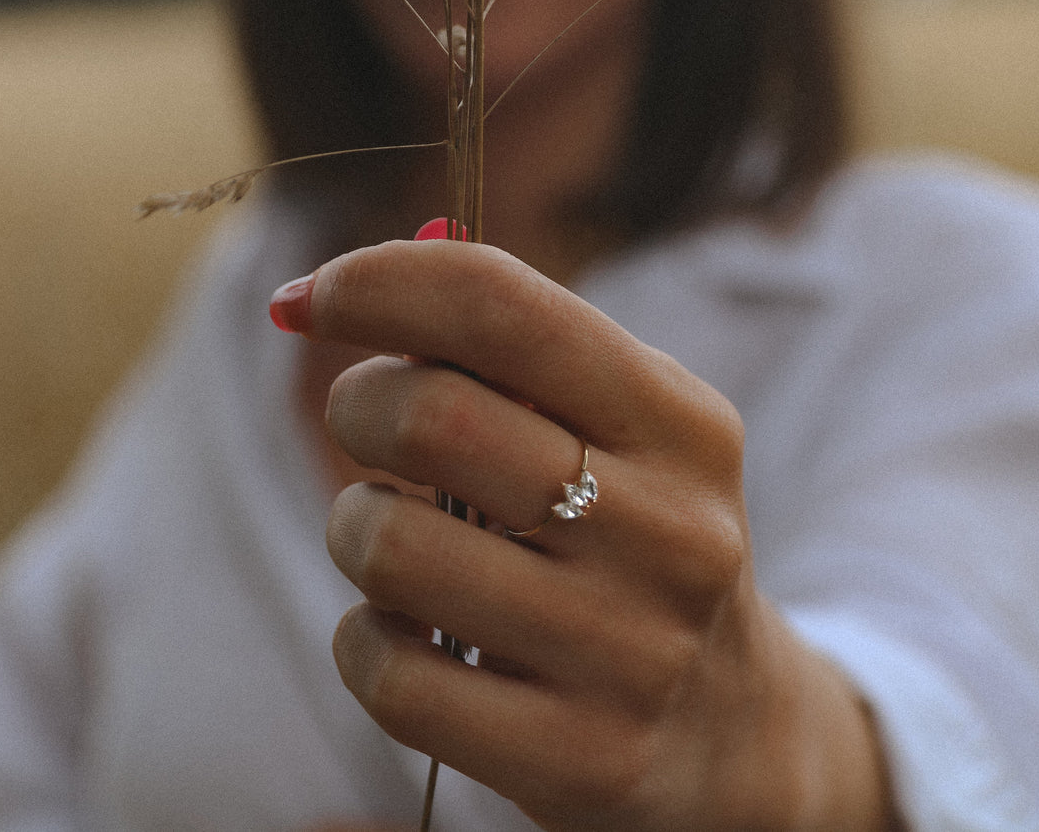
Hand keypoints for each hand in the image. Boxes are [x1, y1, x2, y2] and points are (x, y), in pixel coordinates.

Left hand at [277, 240, 895, 829]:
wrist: (730, 736)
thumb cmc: (630, 545)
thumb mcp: (623, 437)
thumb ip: (506, 360)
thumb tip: (318, 296)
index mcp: (684, 426)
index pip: (505, 307)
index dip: (378, 280)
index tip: (308, 297)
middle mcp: (673, 532)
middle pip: (433, 417)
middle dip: (357, 406)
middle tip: (365, 424)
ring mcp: (629, 653)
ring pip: (395, 547)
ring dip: (357, 529)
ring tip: (397, 543)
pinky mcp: (578, 758)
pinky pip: (390, 673)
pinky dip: (364, 642)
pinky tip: (409, 637)